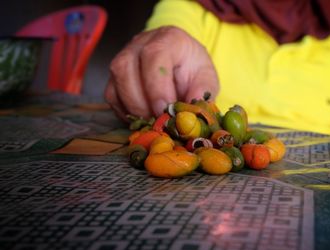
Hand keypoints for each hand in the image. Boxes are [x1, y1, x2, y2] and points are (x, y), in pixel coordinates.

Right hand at [104, 26, 218, 120]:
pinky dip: (125, 112)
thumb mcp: (207, 79)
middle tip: (157, 120)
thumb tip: (188, 113)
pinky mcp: (115, 77)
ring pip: (115, 83)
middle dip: (140, 102)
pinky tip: (142, 118)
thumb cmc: (193, 71)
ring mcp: (123, 58)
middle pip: (125, 67)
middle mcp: (140, 43)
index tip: (164, 109)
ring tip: (152, 120)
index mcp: (168, 38)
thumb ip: (202, 93)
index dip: (156, 86)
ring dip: (132, 109)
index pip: (154, 55)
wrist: (182, 65)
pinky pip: (111, 96)